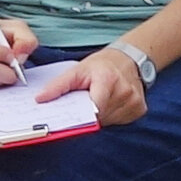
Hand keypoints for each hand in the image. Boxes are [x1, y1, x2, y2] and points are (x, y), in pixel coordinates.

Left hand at [35, 47, 149, 125]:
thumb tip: (39, 99)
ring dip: (101, 117)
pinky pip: (122, 122)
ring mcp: (134, 102)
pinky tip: (111, 104)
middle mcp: (124, 91)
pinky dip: (113, 117)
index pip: (93, 107)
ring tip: (100, 100)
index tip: (74, 116)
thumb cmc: (101, 66)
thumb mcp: (77, 70)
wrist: (129, 59)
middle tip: (86, 103)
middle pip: (100, 117)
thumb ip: (58, 85)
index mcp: (107, 79)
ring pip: (110, 121)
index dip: (82, 114)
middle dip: (89, 114)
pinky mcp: (141, 109)